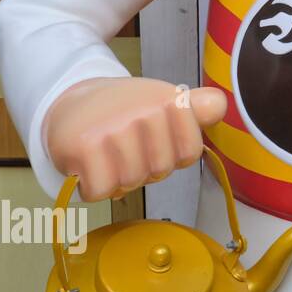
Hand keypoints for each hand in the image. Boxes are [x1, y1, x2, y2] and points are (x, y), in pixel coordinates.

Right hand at [44, 77, 227, 200]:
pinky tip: (89, 166)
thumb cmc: (125, 110)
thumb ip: (197, 109)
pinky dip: (93, 188)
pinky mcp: (83, 146)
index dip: (171, 156)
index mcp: (171, 100)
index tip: (155, 139)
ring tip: (107, 154)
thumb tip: (220, 105)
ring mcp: (113, 128)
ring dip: (117, 178)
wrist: (71, 101)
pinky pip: (100, 190)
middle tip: (126, 147)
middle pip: (159, 171)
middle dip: (143, 168)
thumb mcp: (164, 102)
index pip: (189, 155)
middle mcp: (144, 111)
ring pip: (130, 182)